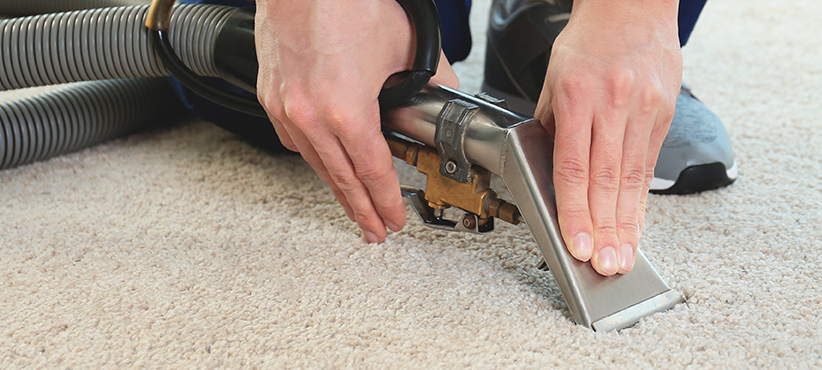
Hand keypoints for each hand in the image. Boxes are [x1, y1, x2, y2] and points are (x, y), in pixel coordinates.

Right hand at [254, 0, 458, 242]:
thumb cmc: (346, 2)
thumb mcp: (406, 44)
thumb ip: (433, 80)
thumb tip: (445, 97)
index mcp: (345, 112)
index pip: (372, 173)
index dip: (385, 202)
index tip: (392, 220)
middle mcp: (309, 117)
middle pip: (341, 179)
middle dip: (361, 210)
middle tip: (373, 231)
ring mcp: (285, 108)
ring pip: (315, 163)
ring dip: (336, 188)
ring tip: (352, 206)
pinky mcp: (271, 96)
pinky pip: (293, 140)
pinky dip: (313, 156)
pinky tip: (324, 163)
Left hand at [535, 0, 681, 274]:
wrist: (630, 9)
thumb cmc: (586, 44)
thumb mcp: (554, 80)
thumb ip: (552, 127)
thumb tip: (550, 173)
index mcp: (578, 96)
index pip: (574, 167)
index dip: (575, 211)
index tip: (577, 244)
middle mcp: (613, 105)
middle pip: (606, 180)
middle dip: (604, 229)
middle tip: (604, 265)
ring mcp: (643, 110)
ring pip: (631, 178)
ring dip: (626, 224)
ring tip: (622, 256)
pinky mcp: (661, 114)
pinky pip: (646, 165)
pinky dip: (639, 200)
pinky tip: (634, 224)